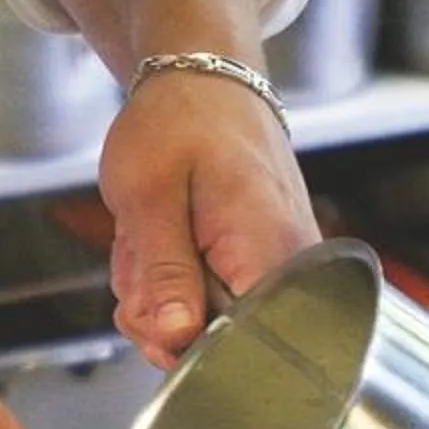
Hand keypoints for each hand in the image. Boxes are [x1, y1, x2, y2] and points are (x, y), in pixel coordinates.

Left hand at [98, 70, 318, 369]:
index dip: (180, 342)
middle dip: (157, 310)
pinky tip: (162, 242)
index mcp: (268, 252)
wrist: (203, 83)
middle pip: (216, 342)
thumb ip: (164, 274)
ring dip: (156, 290)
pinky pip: (204, 303)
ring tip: (153, 234)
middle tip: (139, 252)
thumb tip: (178, 341)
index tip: (148, 304)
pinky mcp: (261, 270)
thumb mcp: (148, 197)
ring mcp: (277, 271)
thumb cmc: (177, 123)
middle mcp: (289, 270)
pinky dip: (168, 280)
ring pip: (201, 325)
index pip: (241, 345)